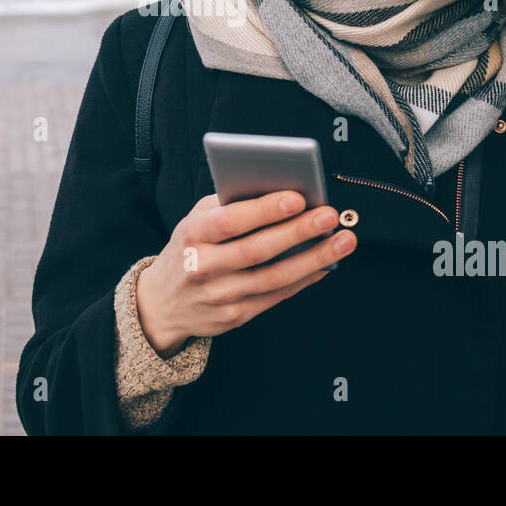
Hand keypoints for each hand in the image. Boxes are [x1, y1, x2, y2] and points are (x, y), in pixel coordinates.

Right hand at [134, 190, 355, 356]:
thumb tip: (277, 188)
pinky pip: (277, 296)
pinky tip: (326, 264)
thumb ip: (228, 204)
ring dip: (313, 258)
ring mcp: (219, 296)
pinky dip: (304, 279)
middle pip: (257, 250)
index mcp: (192, 234)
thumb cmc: (189, 248)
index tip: (298, 197)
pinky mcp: (235, 316)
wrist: (163, 303)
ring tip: (342, 240)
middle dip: (298, 231)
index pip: (230, 221)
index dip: (265, 210)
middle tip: (330, 215)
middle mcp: (202, 266)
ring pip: (273, 277)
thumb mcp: (195, 220)